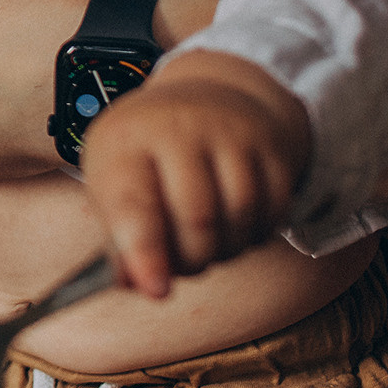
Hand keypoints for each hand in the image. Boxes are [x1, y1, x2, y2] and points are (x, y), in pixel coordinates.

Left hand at [78, 51, 310, 298]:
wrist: (207, 97)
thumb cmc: (148, 154)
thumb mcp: (115, 182)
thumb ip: (120, 239)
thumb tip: (137, 285)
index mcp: (126, 139)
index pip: (134, 201)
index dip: (144, 251)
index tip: (155, 290)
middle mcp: (179, 127)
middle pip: (197, 218)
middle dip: (190, 261)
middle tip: (180, 265)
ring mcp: (231, 132)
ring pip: (239, 218)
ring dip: (224, 252)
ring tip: (206, 245)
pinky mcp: (272, 146)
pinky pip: (273, 212)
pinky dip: (255, 236)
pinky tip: (235, 227)